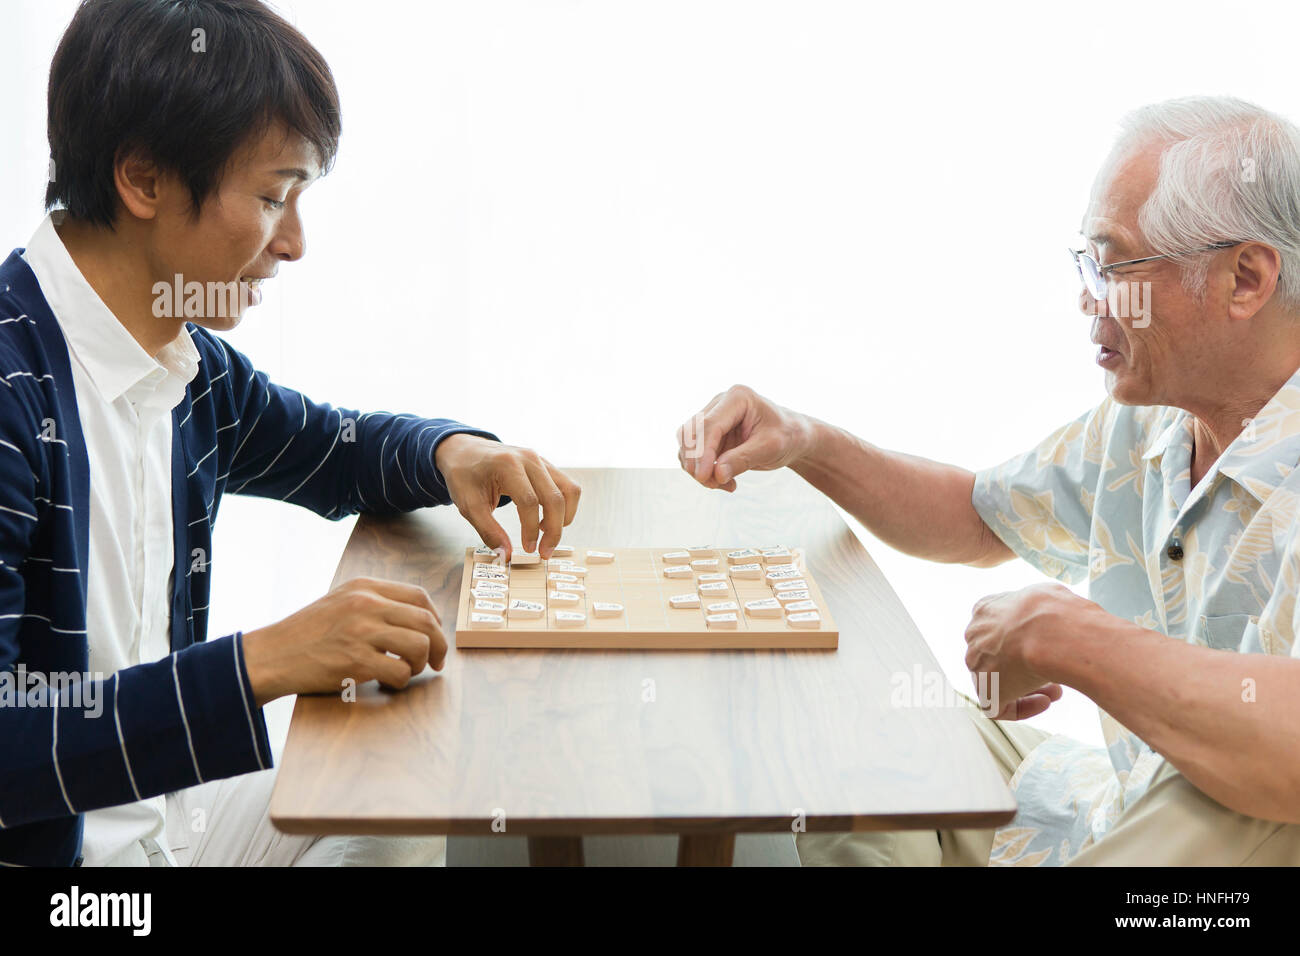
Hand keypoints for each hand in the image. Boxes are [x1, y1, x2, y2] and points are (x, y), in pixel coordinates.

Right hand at [242, 577, 446, 705]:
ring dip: (422, 663)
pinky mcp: (356, 661)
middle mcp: (366, 604)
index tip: (434, 635)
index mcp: (364, 587)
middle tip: (437, 662)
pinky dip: (402, 680)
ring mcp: (361, 631)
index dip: (435, 618)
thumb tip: (416, 620)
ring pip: (420, 645)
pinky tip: (389, 682)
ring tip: (409, 670)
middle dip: (439, 645)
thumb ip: (374, 603)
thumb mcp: (340, 602)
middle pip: (426, 621)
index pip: (419, 596)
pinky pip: (400, 671)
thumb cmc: (306, 633)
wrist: (271, 655)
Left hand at [435, 433, 579, 558]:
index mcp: (507, 465)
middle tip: (545, 552)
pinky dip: (564, 506)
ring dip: (564, 517)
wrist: (464, 451)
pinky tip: (547, 519)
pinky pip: (567, 486)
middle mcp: (529, 459)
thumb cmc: (464, 474)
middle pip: (555, 497)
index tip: (529, 548)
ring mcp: (540, 460)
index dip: (531, 529)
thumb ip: (488, 531)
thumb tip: (506, 555)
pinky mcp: (546, 465)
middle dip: (554, 530)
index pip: (529, 501)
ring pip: (569, 491)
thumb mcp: (468, 505)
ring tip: (547, 534)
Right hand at [676, 385, 813, 491]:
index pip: (709, 424)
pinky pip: (693, 455)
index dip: (702, 452)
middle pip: (692, 433)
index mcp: (737, 398)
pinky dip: (702, 471)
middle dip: (697, 462)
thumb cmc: (786, 437)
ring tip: (725, 485)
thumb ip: (743, 459)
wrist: (792, 437)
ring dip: (698, 469)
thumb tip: (717, 474)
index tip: (704, 477)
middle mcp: (719, 403)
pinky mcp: (709, 434)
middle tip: (715, 484)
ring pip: (688, 445)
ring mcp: (711, 417)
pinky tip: (723, 481)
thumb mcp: (770, 448)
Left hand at [963, 582, 1088, 719]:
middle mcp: (977, 635)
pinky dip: (1022, 708)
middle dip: (1027, 666)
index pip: (1000, 630)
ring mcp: (978, 663)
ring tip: (1056, 691)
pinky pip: (998, 707)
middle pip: (999, 657)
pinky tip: (1044, 702)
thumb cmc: (1056, 613)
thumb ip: (1042, 608)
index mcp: (986, 610)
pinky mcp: (986, 690)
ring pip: (999, 682)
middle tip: (1053, 673)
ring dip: (1028, 688)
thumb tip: (1056, 610)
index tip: (1048, 648)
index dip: (1026, 643)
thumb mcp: (1050, 598)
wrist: (1051, 630)